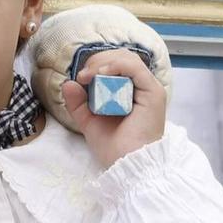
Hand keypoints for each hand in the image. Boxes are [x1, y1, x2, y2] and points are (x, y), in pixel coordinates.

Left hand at [57, 47, 167, 168]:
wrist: (127, 165)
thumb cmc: (113, 147)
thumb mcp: (89, 121)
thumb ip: (78, 103)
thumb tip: (68, 83)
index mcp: (130, 92)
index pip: (115, 65)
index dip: (96, 65)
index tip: (80, 78)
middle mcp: (141, 88)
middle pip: (121, 58)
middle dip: (98, 61)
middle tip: (83, 76)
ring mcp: (149, 89)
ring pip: (128, 59)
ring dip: (104, 62)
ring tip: (90, 76)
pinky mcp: (153, 93)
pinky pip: (135, 68)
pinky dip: (117, 65)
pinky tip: (102, 73)